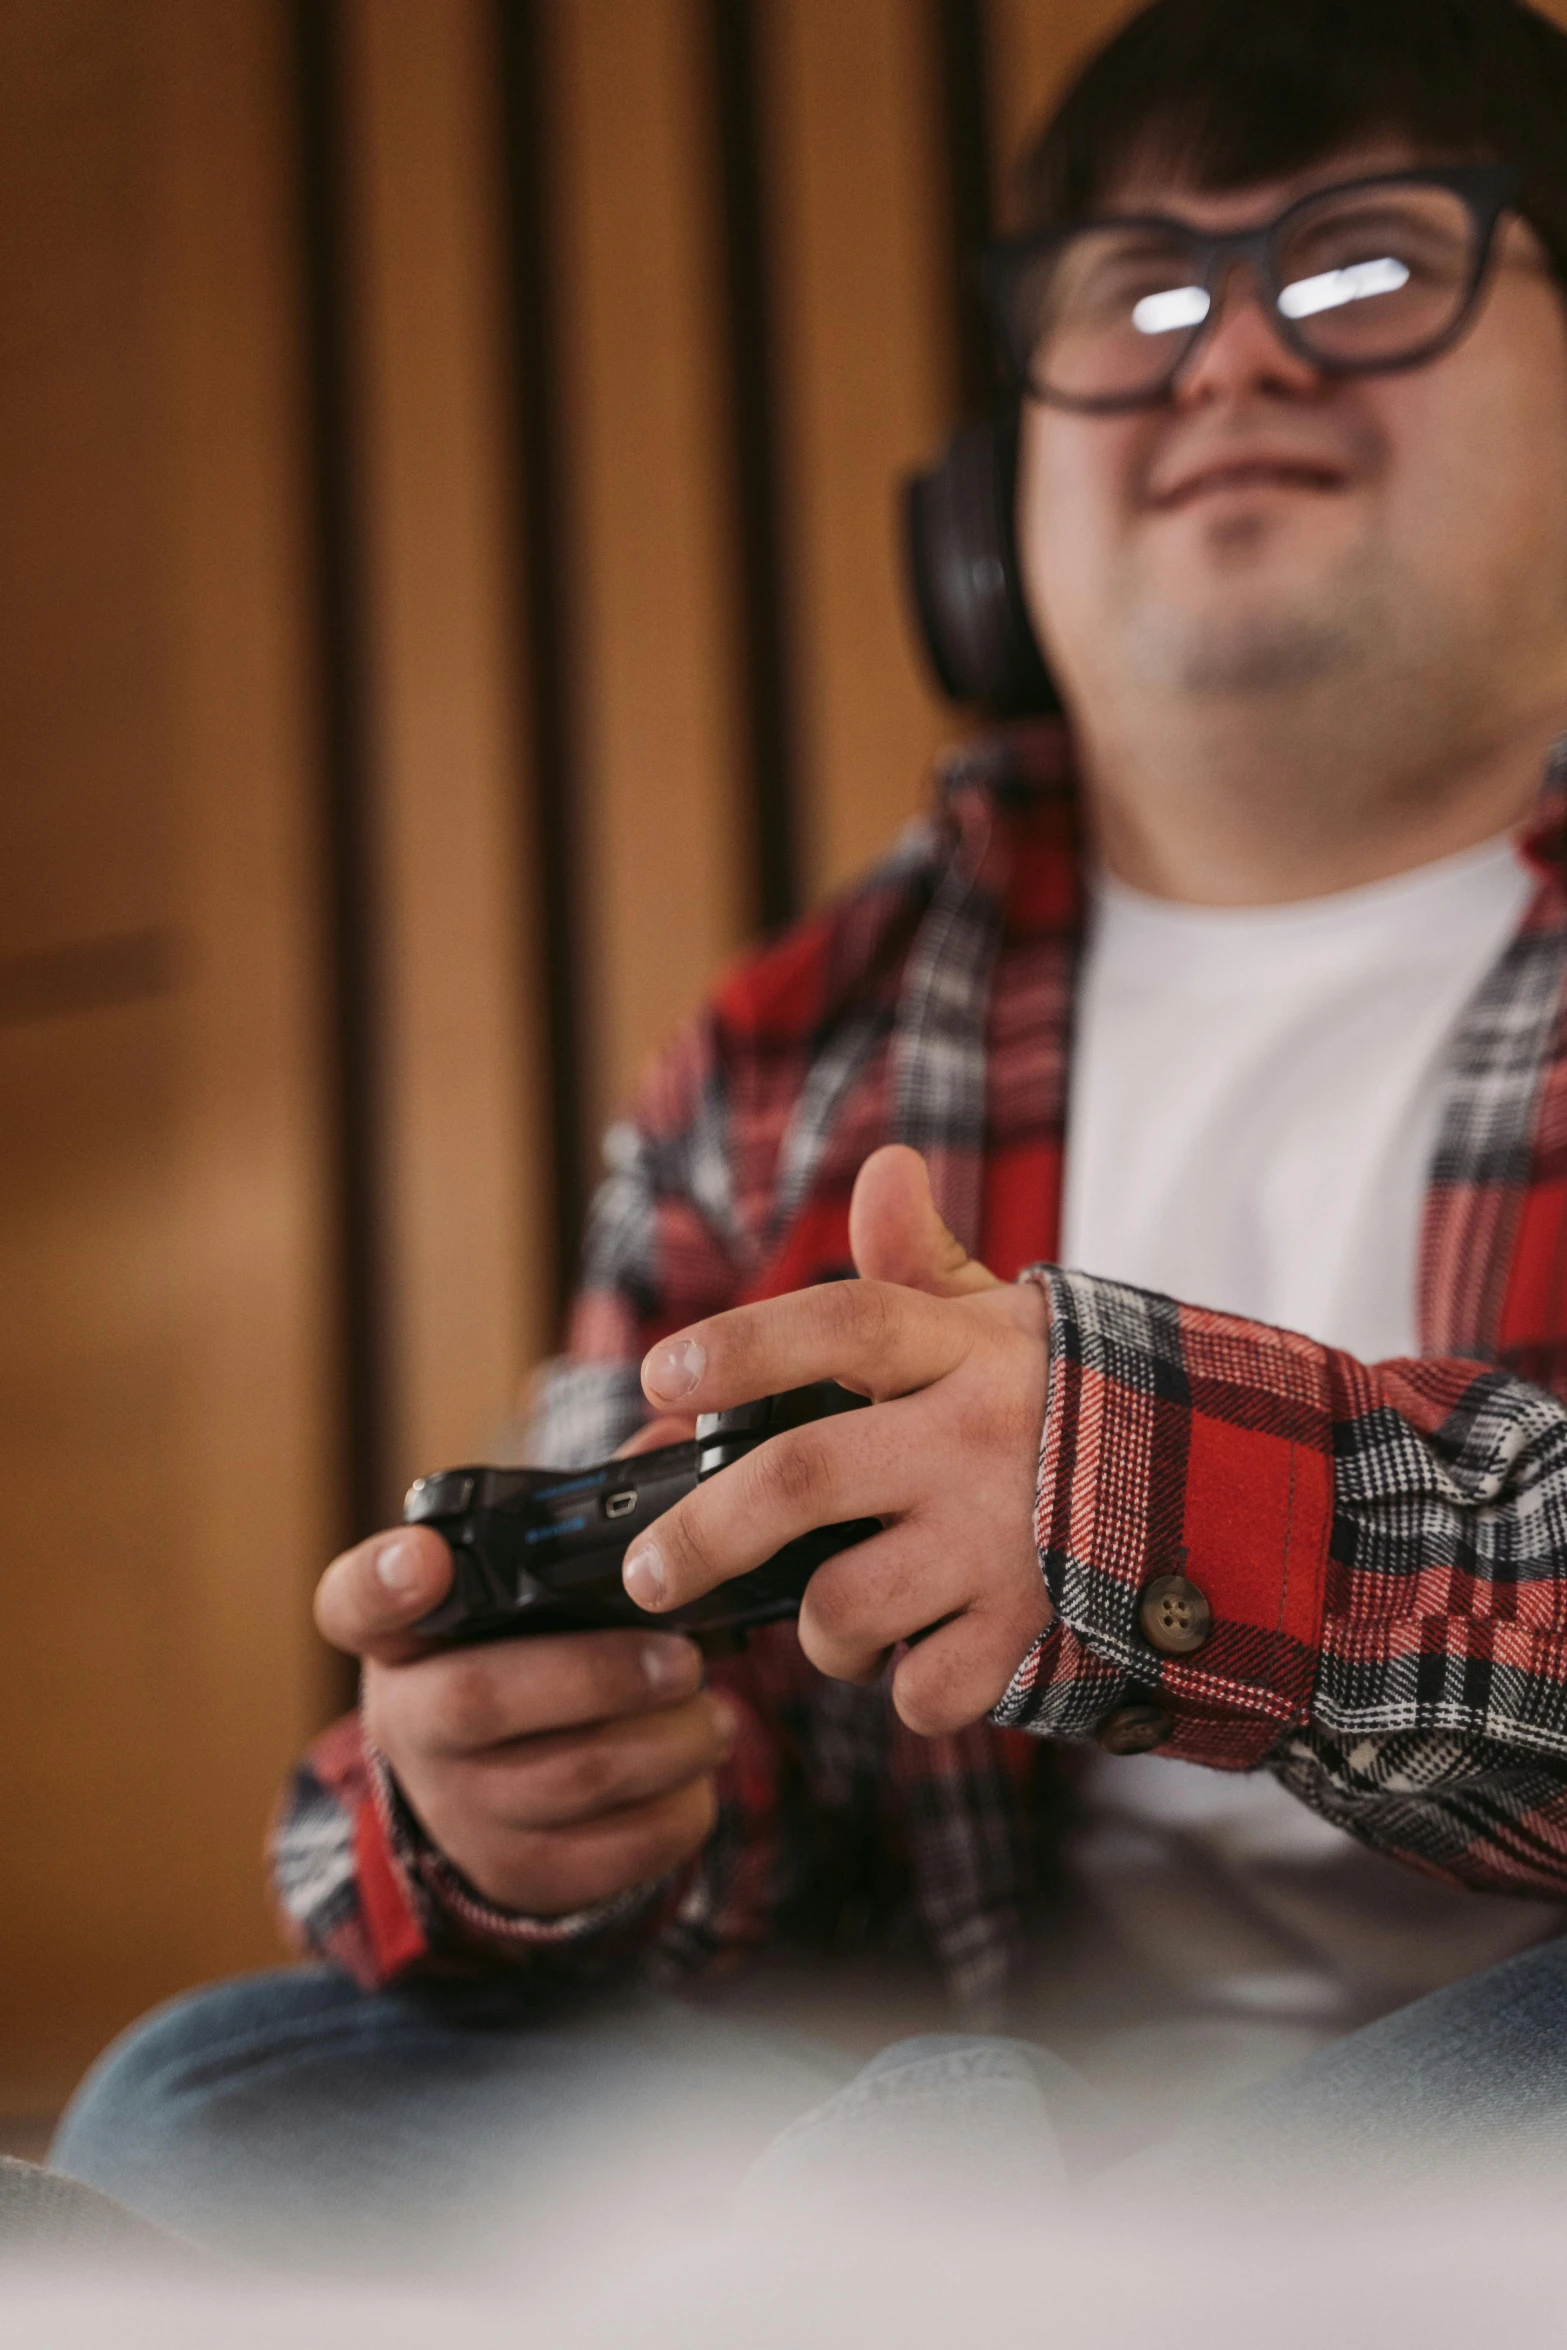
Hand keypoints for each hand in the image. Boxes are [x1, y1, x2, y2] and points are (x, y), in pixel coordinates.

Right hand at [314, 1532, 732, 1915]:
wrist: (494, 1795)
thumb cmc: (526, 1656)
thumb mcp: (529, 1589)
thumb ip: (591, 1510)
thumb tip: (679, 1430)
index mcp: (401, 1636)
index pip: (356, 1600)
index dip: (386, 1580)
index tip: (426, 1557)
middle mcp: (409, 1722)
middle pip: (484, 1699)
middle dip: (601, 1674)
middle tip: (685, 1658)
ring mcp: (458, 1808)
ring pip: (571, 1780)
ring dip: (665, 1741)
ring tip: (711, 1713)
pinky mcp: (520, 1874)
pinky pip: (612, 1852)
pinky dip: (677, 1809)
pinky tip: (695, 1772)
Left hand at [620, 1145, 1052, 1736]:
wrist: (1245, 1501)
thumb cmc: (1090, 1407)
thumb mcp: (1017, 1324)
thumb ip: (928, 1264)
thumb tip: (883, 1169)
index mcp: (969, 1349)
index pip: (839, 1324)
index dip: (738, 1349)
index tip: (656, 1379)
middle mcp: (979, 1439)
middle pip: (799, 1477)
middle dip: (702, 1532)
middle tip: (649, 1571)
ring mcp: (1007, 1544)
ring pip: (842, 1605)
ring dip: (818, 1631)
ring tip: (838, 1619)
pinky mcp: (1038, 1636)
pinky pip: (920, 1690)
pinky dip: (905, 1690)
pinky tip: (928, 1655)